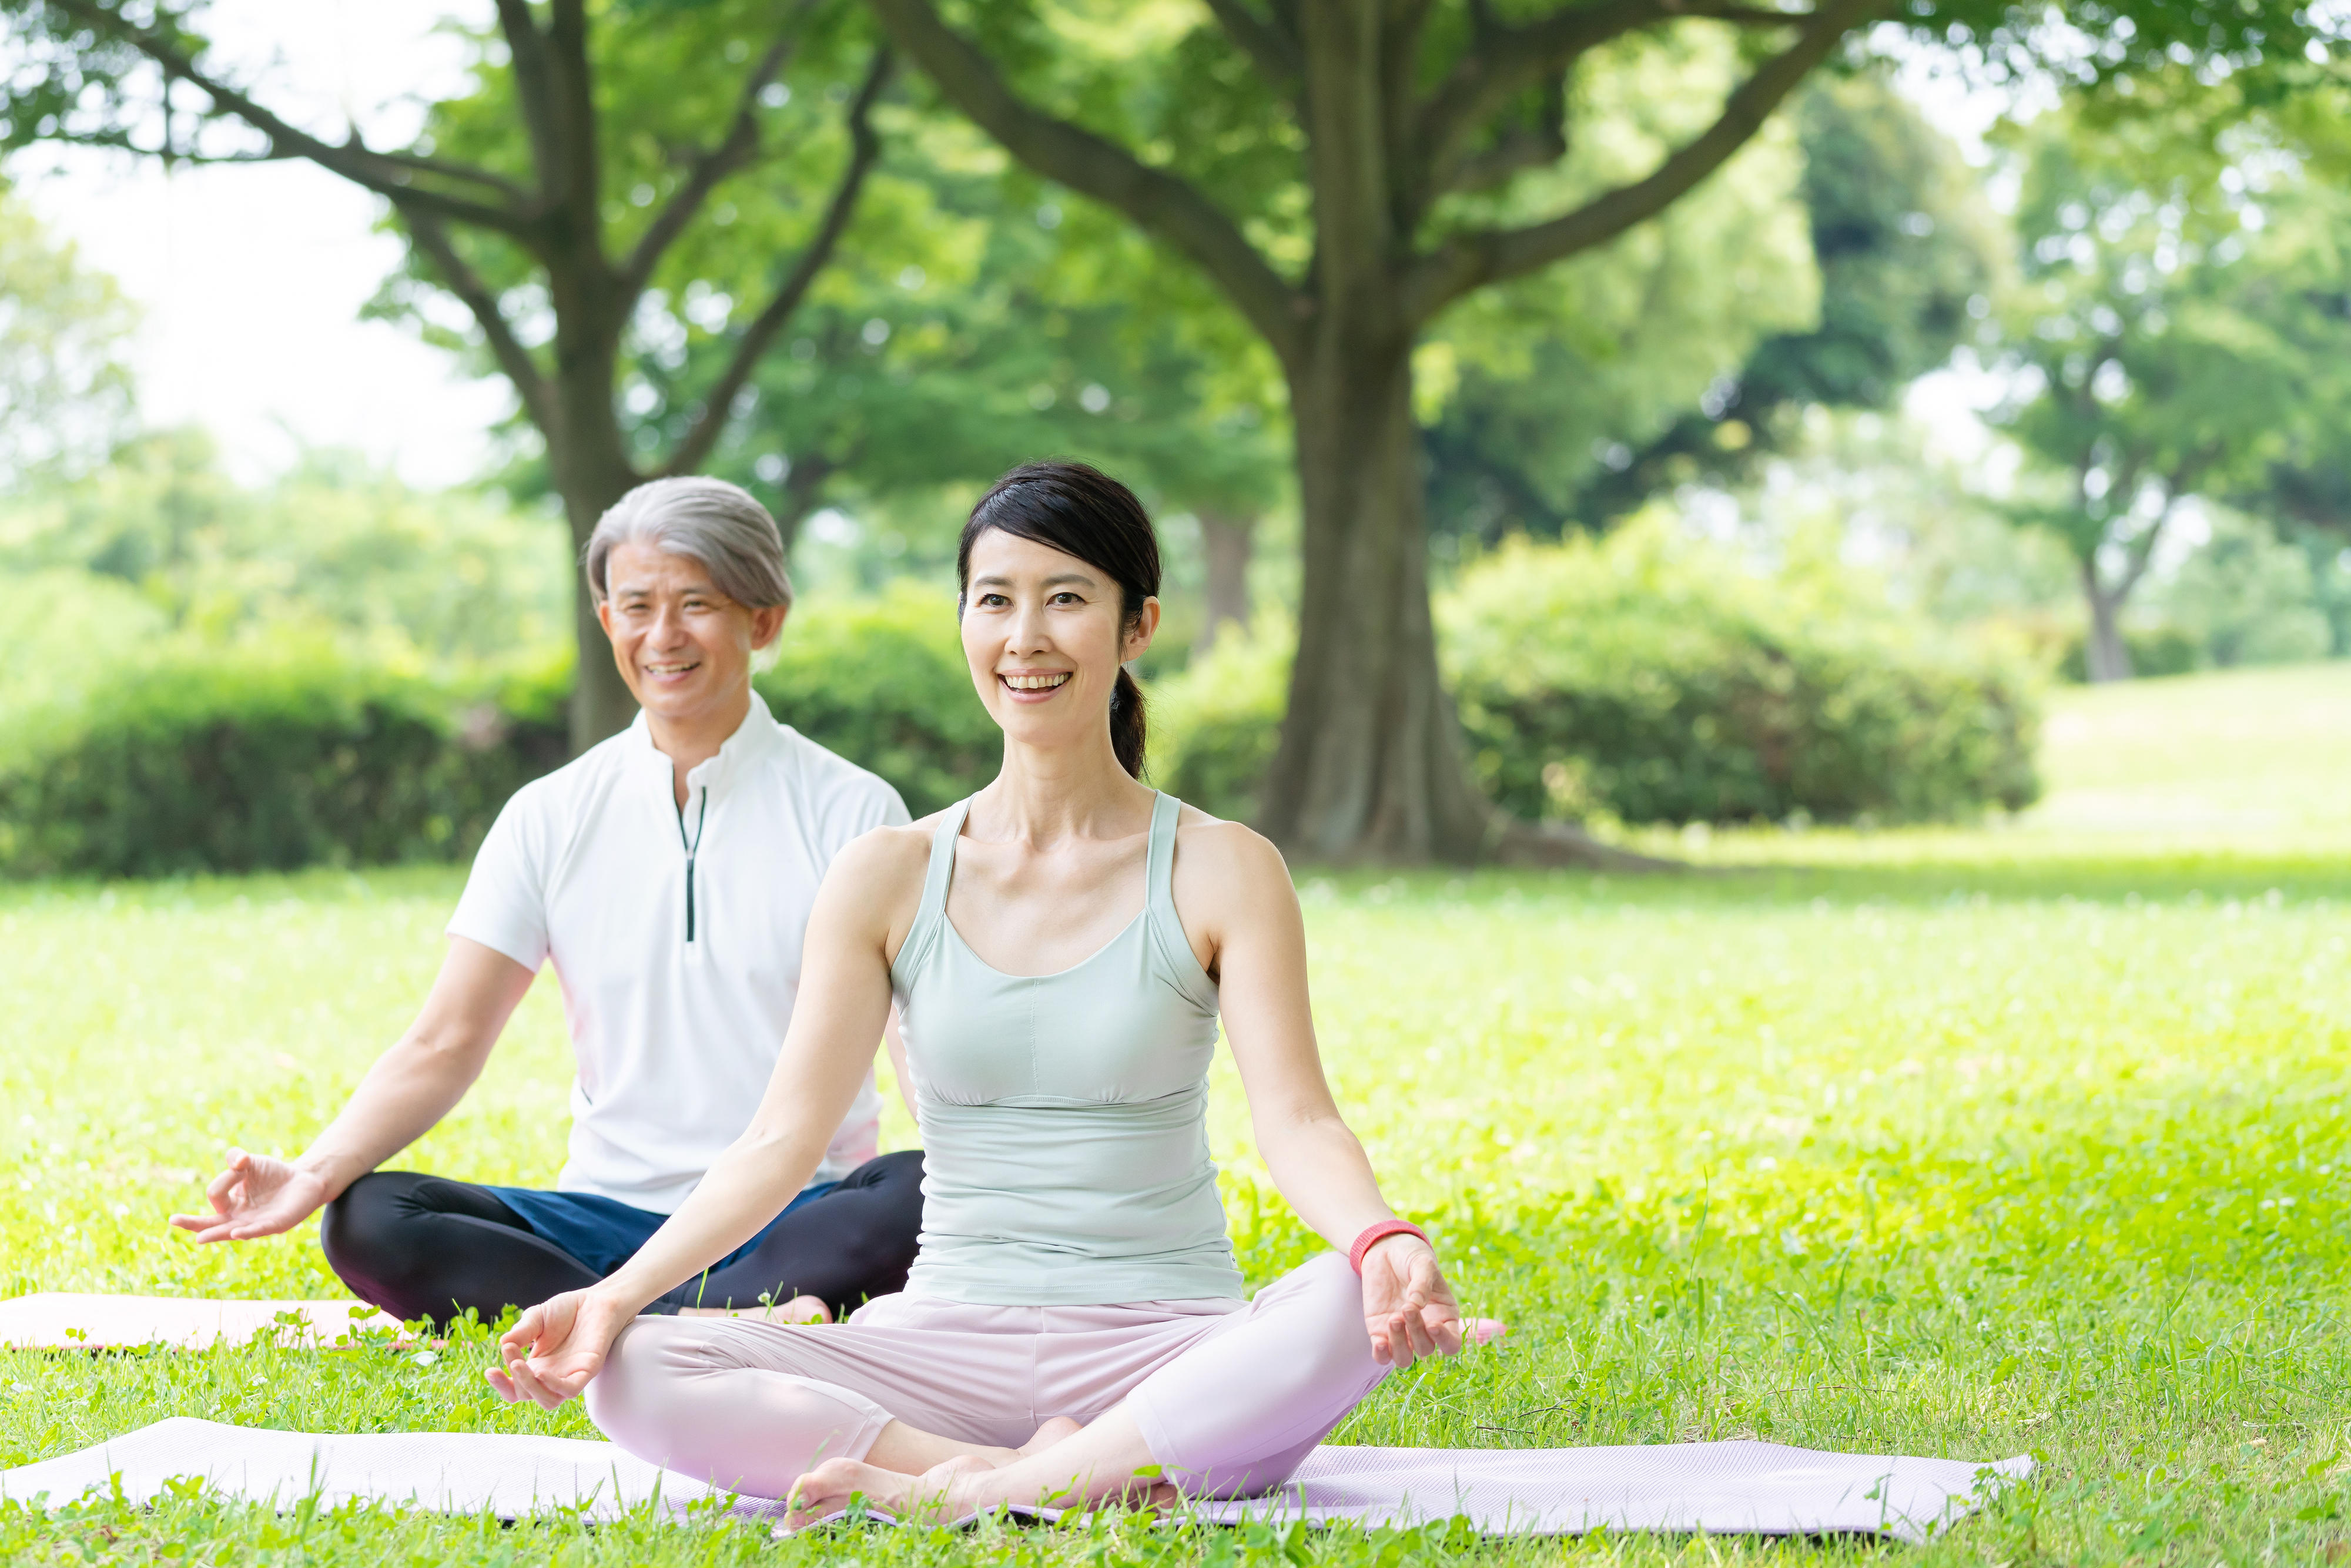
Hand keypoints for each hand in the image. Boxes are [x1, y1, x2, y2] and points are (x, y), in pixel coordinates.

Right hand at [169, 1148, 329, 1241]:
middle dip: (193, 1223)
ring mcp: (256, 1223)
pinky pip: (259, 1229)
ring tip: (200, 1238)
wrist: (305, 1180)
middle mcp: (239, 1218)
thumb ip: (237, 1159)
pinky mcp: (277, 1224)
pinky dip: (247, 1231)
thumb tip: (238, 1161)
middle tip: (173, 1220)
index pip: (215, 1194)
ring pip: (232, 1230)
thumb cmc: (273, 1174)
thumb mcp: (252, 1162)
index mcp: (230, 1205)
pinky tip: (236, 1233)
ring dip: (217, 1233)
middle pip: (212, 1223)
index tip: (242, 1164)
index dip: (226, 1176)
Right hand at [485, 1288, 634, 1408]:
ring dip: (530, 1387)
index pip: (515, 1389)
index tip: (489, 1371)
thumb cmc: (567, 1311)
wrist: (596, 1299)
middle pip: (526, 1396)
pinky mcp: (588, 1370)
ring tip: (520, 1364)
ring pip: (548, 1401)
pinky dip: (555, 1386)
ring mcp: (570, 1375)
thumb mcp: (536, 1318)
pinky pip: (571, 1390)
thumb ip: (521, 1332)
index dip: (501, 1386)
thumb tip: (503, 1344)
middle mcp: (552, 1376)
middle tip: (510, 1352)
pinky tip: (542, 1373)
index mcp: (536, 1367)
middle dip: (513, 1378)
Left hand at [1360, 1233, 1465, 1368]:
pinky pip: (1382, 1356)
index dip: (1445, 1341)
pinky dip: (1381, 1354)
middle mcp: (1424, 1329)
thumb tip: (1416, 1304)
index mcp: (1444, 1315)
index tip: (1432, 1325)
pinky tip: (1380, 1341)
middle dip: (1416, 1331)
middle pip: (1426, 1349)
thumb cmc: (1412, 1257)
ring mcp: (1402, 1332)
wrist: (1386, 1250)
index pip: (1452, 1343)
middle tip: (1407, 1308)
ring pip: (1405, 1359)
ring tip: (1393, 1319)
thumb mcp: (1423, 1264)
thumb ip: (1422, 1283)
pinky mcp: (1379, 1331)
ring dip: (1399, 1346)